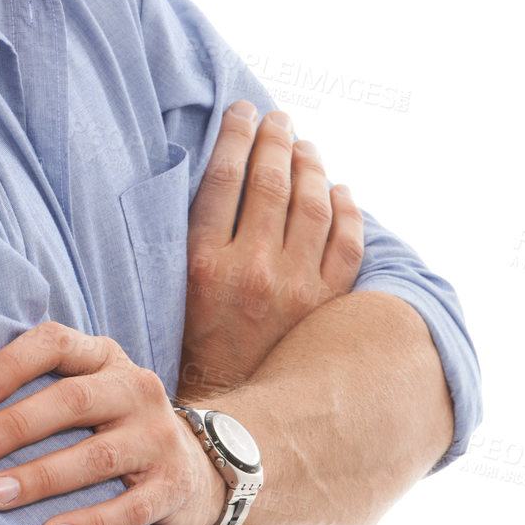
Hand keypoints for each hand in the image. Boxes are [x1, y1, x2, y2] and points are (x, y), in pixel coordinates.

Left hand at [0, 321, 225, 524]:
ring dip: (41, 477)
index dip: (11, 364)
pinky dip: (88, 523)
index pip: (56, 342)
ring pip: (98, 455)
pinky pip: (130, 507)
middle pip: (72, 399)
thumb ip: (38, 385)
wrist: (197, 467)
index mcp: (105, 358)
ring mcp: (159, 437)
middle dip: (15, 426)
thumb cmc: (111, 424)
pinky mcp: (173, 486)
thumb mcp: (86, 390)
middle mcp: (136, 388)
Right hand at [180, 102, 363, 395]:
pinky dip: (347, 210)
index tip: (242, 110)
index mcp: (205, 263)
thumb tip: (217, 176)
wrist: (227, 413)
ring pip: (313, 205)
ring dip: (311, 165)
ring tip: (305, 146)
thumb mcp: (177, 288)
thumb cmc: (193, 344)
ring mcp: (295, 288)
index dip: (235, 135)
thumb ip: (194, 236)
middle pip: (271, 183)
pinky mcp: (325, 305)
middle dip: (275, 139)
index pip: (223, 178)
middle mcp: (252, 270)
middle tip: (278, 117)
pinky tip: (340, 191)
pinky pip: (347, 244)